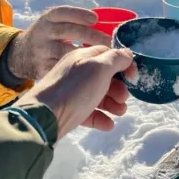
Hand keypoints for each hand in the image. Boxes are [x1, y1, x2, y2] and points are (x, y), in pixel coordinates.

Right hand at [7, 6, 111, 79]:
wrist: (20, 55)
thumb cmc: (50, 37)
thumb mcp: (54, 24)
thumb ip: (75, 23)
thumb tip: (108, 24)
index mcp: (48, 19)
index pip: (63, 12)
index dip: (79, 14)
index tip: (95, 19)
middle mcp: (43, 33)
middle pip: (67, 31)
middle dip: (90, 36)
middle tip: (109, 43)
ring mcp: (41, 51)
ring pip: (65, 52)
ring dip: (86, 56)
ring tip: (104, 58)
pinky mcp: (41, 69)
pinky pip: (61, 70)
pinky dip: (77, 72)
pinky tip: (92, 73)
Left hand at [15, 46, 136, 139]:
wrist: (44, 116)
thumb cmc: (75, 88)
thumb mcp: (99, 68)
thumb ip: (115, 59)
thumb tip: (127, 54)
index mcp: (83, 57)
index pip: (107, 53)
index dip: (124, 63)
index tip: (134, 76)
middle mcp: (77, 72)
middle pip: (104, 76)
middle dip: (119, 87)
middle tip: (124, 97)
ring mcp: (72, 92)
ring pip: (98, 95)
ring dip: (112, 103)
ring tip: (120, 112)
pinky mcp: (69, 111)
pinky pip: (88, 112)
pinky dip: (100, 118)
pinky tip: (109, 125)